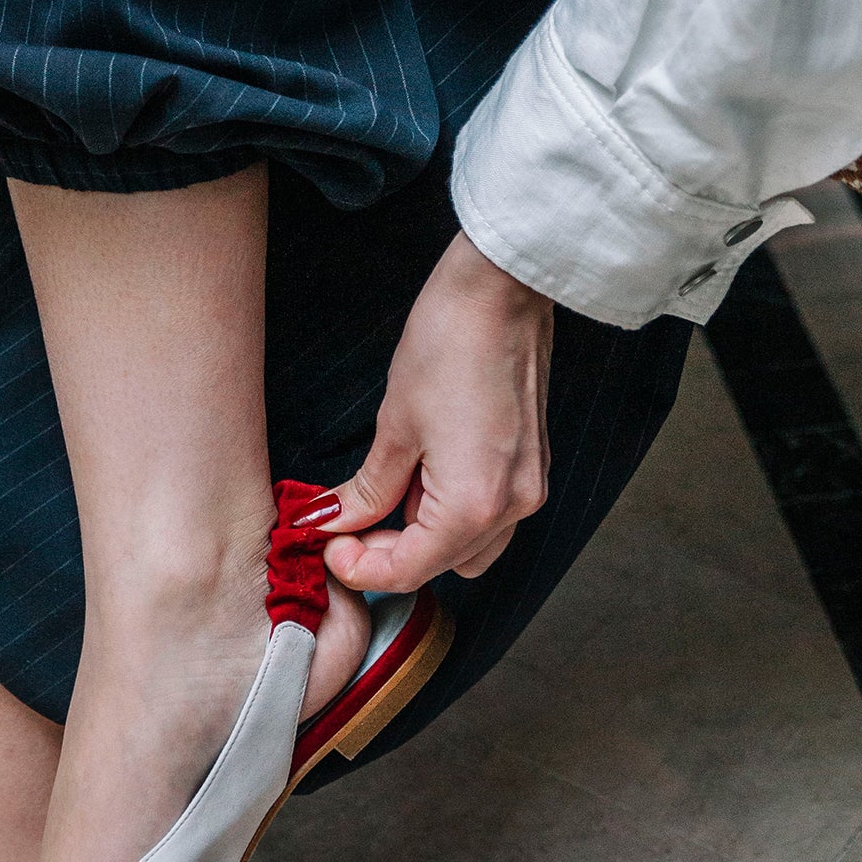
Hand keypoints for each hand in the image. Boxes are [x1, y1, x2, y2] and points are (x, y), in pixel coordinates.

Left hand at [317, 232, 553, 590]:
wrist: (502, 291)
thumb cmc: (450, 345)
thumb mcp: (395, 426)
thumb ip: (369, 490)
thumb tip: (337, 522)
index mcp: (474, 505)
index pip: (409, 570)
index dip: (360, 567)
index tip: (329, 545)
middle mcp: (512, 507)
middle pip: (442, 565)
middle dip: (390, 552)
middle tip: (348, 522)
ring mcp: (528, 487)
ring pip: (469, 545)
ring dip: (423, 533)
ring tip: (388, 488)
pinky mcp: (532, 465)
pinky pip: (489, 514)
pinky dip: (450, 509)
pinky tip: (423, 471)